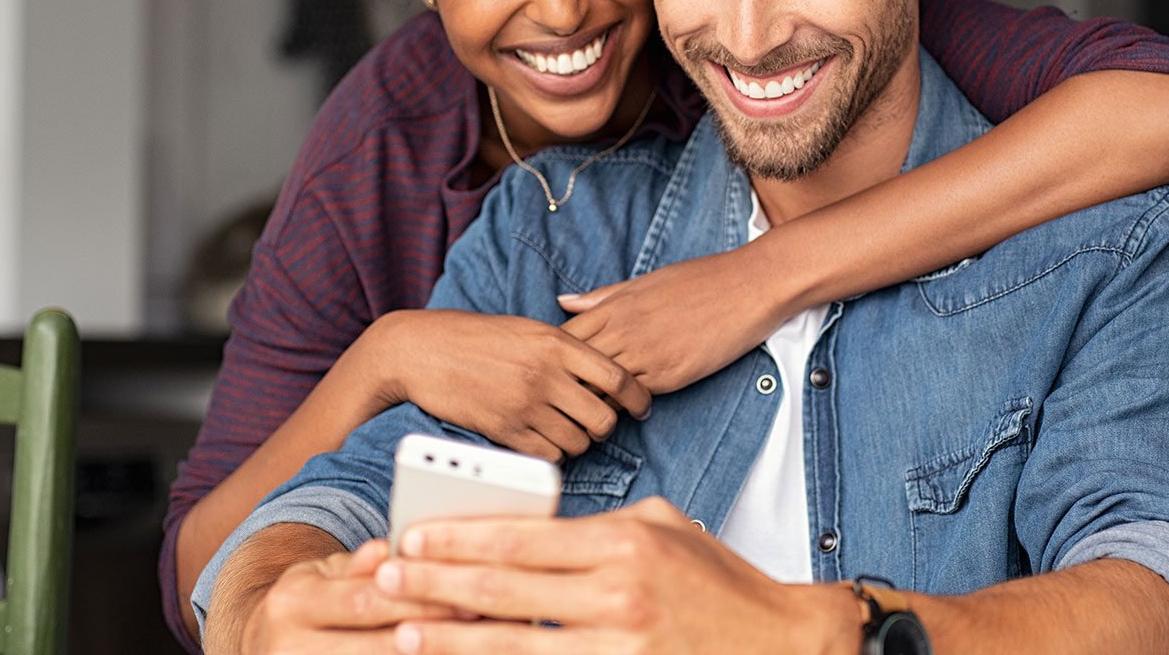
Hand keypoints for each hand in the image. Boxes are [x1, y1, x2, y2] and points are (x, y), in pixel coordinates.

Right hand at [234, 539, 461, 654]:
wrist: (261, 647)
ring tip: (467, 644)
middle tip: (478, 622)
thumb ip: (359, 566)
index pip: (365, 600)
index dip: (419, 599)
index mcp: (292, 602)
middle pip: (375, 645)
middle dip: (431, 632)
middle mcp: (288, 646)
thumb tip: (389, 549)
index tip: (467, 595)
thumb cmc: (307, 606)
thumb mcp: (322, 576)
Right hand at [368, 310, 650, 461]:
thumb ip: (566, 349)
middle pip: (603, 418)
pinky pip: (548, 456)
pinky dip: (552, 453)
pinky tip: (543, 441)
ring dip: (578, 441)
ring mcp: (525, 404)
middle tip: (594, 423)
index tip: (641, 407)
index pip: (618, 377)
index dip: (638, 398)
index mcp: (557, 343)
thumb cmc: (477, 337)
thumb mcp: (528, 329)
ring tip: (565, 430)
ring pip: (579, 442)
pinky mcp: (504, 430)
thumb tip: (604, 373)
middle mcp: (546, 374)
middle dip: (604, 426)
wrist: (422, 350)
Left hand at [375, 497, 859, 654]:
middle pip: (505, 588)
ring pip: (514, 645)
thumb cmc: (722, 585)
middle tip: (384, 578)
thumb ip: (601, 525)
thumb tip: (536, 527)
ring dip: (452, 641)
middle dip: (436, 583)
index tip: (412, 536)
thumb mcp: (665, 528)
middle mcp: (619, 592)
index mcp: (624, 540)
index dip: (459, 536)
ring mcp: (621, 645)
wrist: (784, 645)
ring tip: (405, 634)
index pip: (523, 535)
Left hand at [559, 247, 794, 393]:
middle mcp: (624, 331)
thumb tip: (563, 302)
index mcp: (615, 306)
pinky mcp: (670, 375)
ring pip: (600, 388)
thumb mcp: (645, 282)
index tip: (555, 370)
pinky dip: (625, 406)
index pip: (564, 339)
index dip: (555, 359)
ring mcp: (646, 354)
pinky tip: (625, 409)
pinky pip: (634, 398)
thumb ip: (603, 297)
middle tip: (563, 401)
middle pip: (575, 368)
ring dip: (593, 402)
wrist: (749, 286)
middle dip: (566, 386)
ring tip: (590, 413)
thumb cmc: (700, 280)